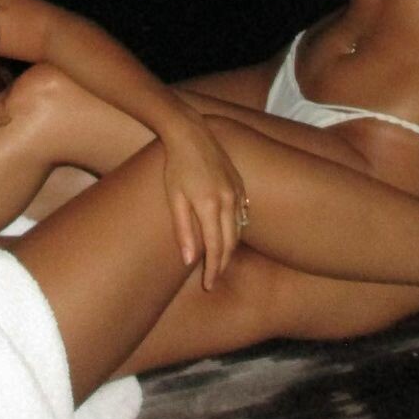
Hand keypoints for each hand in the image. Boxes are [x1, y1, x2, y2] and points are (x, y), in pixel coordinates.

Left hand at [160, 111, 247, 290]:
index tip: (209, 285)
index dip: (213, 270)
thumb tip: (189, 261)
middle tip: (213, 279)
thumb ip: (183, 230)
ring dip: (231, 248)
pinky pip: (243, 213)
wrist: (190, 133)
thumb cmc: (177, 165)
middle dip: (223, 263)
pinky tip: (230, 235)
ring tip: (220, 261)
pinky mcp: (239, 182)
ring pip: (239, 229)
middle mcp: (228, 200)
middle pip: (231, 242)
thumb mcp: (175, 197)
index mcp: (210, 205)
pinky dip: (237, 228)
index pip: (217, 248)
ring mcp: (236, 190)